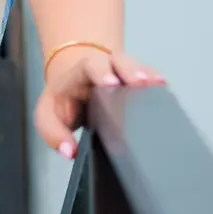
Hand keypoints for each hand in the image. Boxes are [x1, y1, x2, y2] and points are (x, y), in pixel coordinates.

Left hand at [34, 45, 165, 158]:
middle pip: (118, 61)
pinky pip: (149, 76)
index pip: (89, 67)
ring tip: (158, 84)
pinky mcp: (137, 81)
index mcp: (80, 73)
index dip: (101, 73)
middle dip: (129, 71)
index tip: (111, 84)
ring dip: (147, 75)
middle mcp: (104, 67)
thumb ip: (54, 134)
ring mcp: (123, 72)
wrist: (76, 86)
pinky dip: (157, 81)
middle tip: (139, 82)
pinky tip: (164, 87)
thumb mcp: (48, 118)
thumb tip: (70, 152)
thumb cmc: (64, 103)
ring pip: (137, 67)